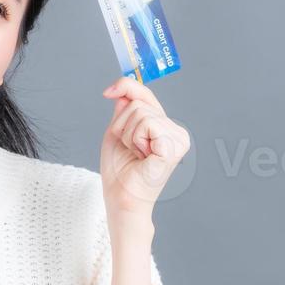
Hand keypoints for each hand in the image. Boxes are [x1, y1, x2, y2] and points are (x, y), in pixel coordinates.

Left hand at [100, 76, 190, 218]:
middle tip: (129, 148)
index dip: (126, 87)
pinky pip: (147, 124)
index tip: (107, 92)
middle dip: (123, 124)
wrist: (120, 197)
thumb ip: (124, 109)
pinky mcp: (172, 148)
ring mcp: (178, 140)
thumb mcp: (117, 131)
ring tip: (135, 154)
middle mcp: (177, 132)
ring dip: (128, 134)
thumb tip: (124, 88)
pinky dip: (135, 139)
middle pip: (140, 102)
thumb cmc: (119, 170)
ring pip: (141, 112)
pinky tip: (141, 156)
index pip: (146, 95)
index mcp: (166, 127)